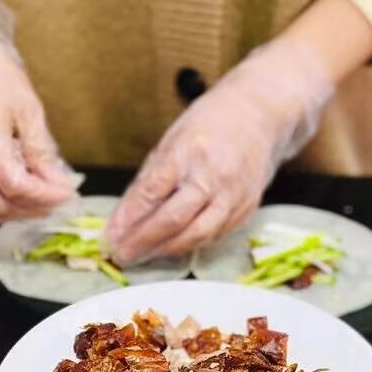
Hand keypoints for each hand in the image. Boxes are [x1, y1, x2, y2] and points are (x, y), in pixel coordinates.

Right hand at [0, 0, 79, 222]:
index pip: (16, 186)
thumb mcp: (27, 108)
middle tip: (58, 200)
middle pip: (0, 205)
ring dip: (17, 211)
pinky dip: (2, 203)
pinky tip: (21, 193)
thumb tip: (59, 183)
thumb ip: (41, 151)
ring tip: (43, 200)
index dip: (45, 196)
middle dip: (33, 209)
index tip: (67, 193)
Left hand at [106, 37, 332, 263]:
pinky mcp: (245, 210)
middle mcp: (213, 175)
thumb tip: (123, 219)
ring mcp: (233, 196)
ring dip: (165, 250)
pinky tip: (171, 247)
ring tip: (143, 256)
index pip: (153, 191)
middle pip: (174, 219)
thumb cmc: (211, 125)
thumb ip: (149, 181)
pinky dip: (189, 244)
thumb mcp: (172, 141)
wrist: (260, 115)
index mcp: (189, 151)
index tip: (110, 236)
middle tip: (122, 255)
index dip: (129, 218)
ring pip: (195, 235)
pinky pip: (213, 236)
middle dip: (144, 242)